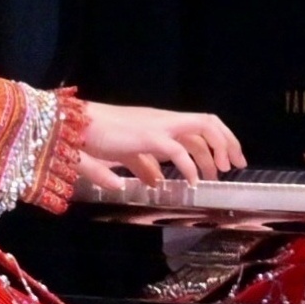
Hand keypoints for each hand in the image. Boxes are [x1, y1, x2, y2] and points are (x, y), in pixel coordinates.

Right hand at [79, 101, 244, 190]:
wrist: (69, 127)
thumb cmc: (92, 138)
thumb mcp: (123, 156)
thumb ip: (142, 166)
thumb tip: (156, 182)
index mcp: (159, 123)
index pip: (199, 125)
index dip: (218, 142)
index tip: (228, 162)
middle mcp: (162, 120)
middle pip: (207, 123)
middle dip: (227, 143)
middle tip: (234, 166)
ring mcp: (156, 126)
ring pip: (202, 128)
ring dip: (215, 151)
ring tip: (218, 174)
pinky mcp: (147, 137)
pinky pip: (178, 151)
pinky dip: (190, 167)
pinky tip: (192, 182)